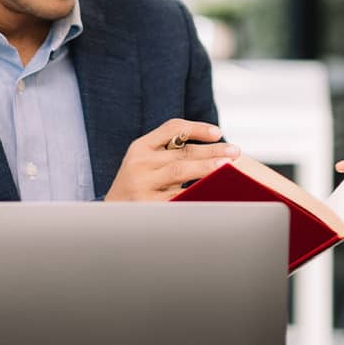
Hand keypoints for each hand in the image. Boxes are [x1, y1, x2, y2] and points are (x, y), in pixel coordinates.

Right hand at [104, 119, 239, 201]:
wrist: (108, 217)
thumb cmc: (136, 186)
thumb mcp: (143, 163)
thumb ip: (169, 154)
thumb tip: (214, 154)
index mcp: (140, 147)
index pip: (172, 128)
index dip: (197, 128)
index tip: (218, 133)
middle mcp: (139, 163)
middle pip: (182, 152)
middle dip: (212, 151)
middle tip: (235, 151)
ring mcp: (141, 184)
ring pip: (181, 171)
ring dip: (207, 168)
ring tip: (228, 168)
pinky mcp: (147, 205)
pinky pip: (177, 196)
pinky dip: (196, 192)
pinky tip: (212, 192)